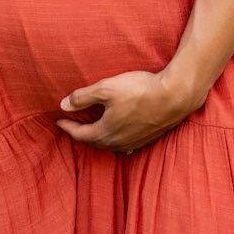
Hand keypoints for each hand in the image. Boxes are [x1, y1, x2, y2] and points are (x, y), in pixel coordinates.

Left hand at [55, 70, 203, 153]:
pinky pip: (126, 144)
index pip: (79, 134)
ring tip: (94, 129)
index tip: (58, 119)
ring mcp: (134, 142)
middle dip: (81, 134)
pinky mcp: (148, 138)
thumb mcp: (106, 88)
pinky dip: (117, 140)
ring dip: (99, 137)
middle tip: (73, 125)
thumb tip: (63, 105)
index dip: (67, 126)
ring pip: (110, 144)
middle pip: (94, 142)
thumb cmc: (139, 90)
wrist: (174, 96)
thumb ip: (82, 97)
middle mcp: (118, 143)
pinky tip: (121, 137)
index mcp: (105, 132)